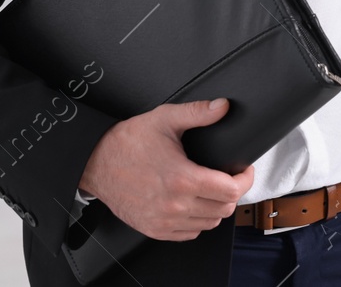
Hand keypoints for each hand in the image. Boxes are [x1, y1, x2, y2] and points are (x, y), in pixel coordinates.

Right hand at [78, 98, 254, 241]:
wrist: (95, 162)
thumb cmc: (126, 142)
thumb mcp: (164, 119)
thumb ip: (197, 112)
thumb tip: (222, 107)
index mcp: (181, 178)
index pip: (230, 191)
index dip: (245, 179)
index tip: (244, 171)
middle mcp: (174, 205)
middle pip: (224, 209)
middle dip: (233, 192)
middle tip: (229, 177)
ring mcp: (163, 221)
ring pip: (209, 224)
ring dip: (217, 207)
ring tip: (212, 190)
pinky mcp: (154, 229)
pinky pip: (190, 233)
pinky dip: (198, 221)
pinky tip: (194, 203)